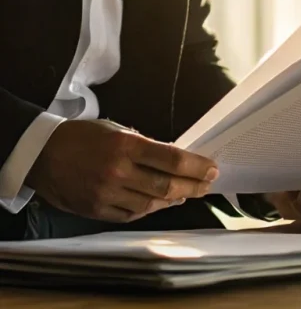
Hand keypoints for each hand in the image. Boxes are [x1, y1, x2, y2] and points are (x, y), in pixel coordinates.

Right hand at [26, 119, 218, 222]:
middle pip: (166, 185)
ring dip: (174, 199)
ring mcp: (107, 194)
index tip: (212, 168)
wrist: (42, 154)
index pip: (171, 159)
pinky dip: (150, 209)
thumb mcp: (117, 131)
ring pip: (151, 203)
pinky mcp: (96, 210)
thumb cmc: (83, 136)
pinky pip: (131, 215)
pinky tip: (161, 203)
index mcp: (126, 146)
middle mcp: (118, 172)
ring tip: (188, 193)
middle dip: (193, 186)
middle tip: (208, 184)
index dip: (196, 166)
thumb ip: (144, 146)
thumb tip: (173, 160)